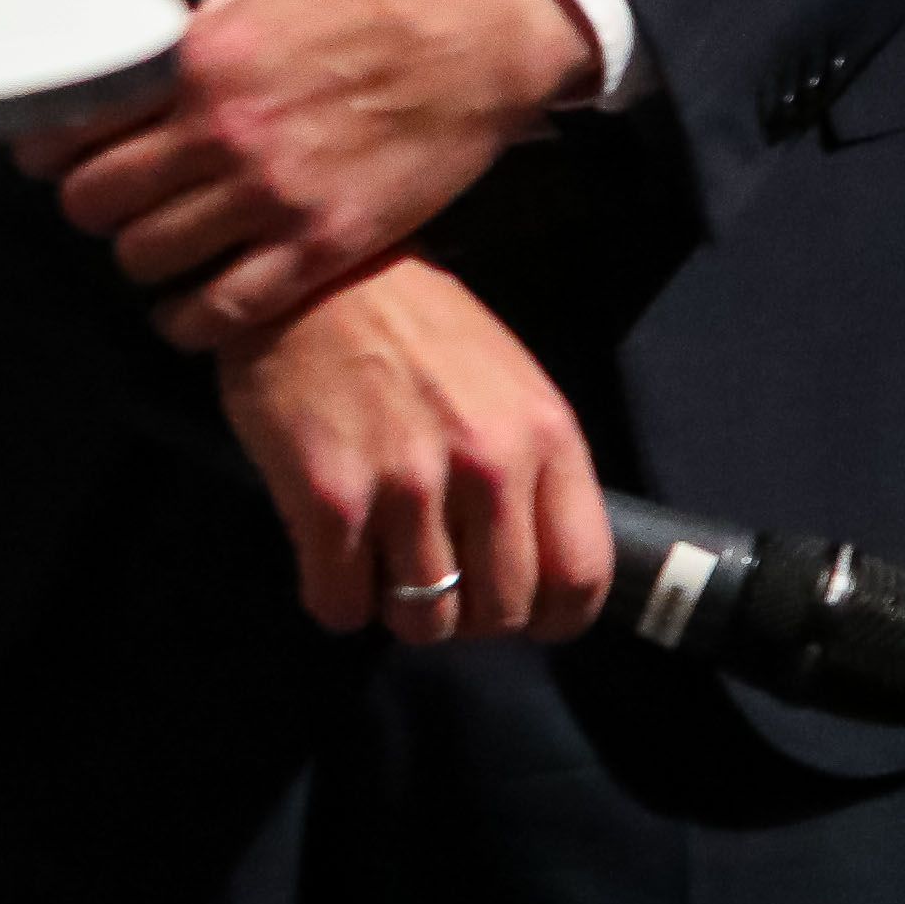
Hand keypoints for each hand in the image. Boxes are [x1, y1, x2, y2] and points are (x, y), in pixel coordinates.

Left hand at [22, 0, 596, 350]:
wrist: (493, 31)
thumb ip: (217, 6)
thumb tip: (178, 30)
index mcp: (203, 57)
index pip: (70, 127)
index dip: (57, 145)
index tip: (71, 152)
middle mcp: (223, 132)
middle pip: (92, 204)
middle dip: (99, 202)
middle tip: (126, 197)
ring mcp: (273, 196)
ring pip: (144, 260)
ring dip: (146, 255)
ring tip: (170, 243)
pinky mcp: (323, 244)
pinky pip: (219, 312)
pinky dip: (191, 319)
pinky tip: (194, 304)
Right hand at [218, 255, 614, 648]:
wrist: (323, 282)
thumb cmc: (424, 336)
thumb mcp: (514, 387)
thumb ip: (535, 469)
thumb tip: (543, 566)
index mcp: (547, 437)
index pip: (582, 574)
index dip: (555, 617)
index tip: (528, 617)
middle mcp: (489, 466)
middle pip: (500, 613)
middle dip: (470, 616)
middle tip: (441, 584)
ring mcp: (409, 485)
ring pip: (422, 621)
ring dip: (400, 609)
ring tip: (386, 562)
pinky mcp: (331, 501)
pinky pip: (341, 605)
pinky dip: (337, 599)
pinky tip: (335, 559)